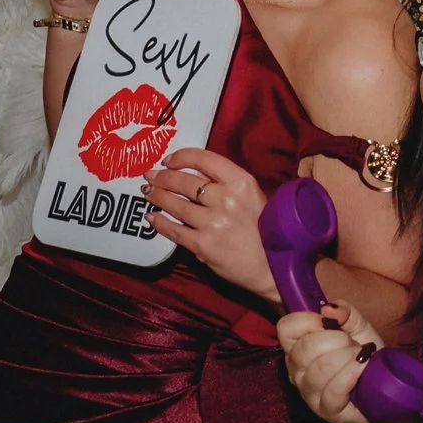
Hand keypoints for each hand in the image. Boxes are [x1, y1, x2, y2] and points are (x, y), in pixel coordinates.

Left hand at [142, 147, 274, 294]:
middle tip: (151, 176)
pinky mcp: (202, 245)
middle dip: (163, 177)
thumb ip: (227, 184)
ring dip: (157, 196)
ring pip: (175, 204)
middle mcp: (226, 199)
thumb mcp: (253, 196)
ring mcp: (213, 223)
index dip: (181, 157)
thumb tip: (193, 174)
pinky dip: (159, 222)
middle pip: (185, 181)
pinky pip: (173, 230)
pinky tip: (152, 217)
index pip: (204, 159)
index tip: (169, 160)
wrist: (273, 265)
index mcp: (242, 182)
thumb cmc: (265, 229)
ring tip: (148, 192)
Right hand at [277, 299, 380, 422]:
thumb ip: (344, 311)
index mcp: (297, 346)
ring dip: (348, 357)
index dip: (309, 320)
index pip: (286, 327)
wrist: (384, 387)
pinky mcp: (326, 410)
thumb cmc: (364, 354)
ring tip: (360, 357)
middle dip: (337, 340)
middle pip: (305, 348)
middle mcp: (296, 370)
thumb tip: (328, 309)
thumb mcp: (357, 326)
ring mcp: (309, 392)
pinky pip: (333, 389)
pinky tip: (362, 370)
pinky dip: (351, 374)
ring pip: (320, 368)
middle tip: (353, 344)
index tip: (330, 323)